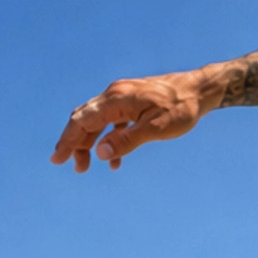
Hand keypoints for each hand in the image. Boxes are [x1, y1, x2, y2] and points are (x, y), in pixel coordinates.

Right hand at [50, 68, 221, 171]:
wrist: (200, 89)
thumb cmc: (182, 108)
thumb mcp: (157, 128)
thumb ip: (128, 141)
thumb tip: (101, 153)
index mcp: (117, 100)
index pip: (83, 121)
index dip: (68, 141)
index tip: (57, 159)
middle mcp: (115, 95)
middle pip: (85, 120)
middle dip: (75, 144)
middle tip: (73, 168)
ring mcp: (123, 98)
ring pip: (97, 121)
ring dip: (89, 143)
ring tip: (86, 166)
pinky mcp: (132, 103)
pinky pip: (112, 122)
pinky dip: (108, 139)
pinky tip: (114, 160)